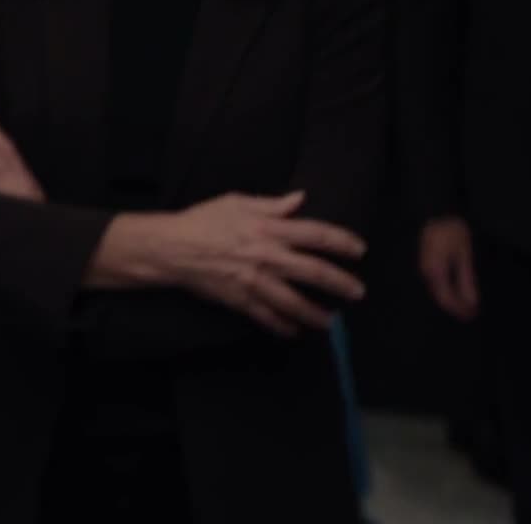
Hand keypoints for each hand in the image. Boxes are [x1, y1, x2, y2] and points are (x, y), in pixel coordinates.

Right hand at [95, 192, 367, 336]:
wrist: (171, 248)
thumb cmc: (202, 220)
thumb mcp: (236, 202)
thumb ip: (271, 204)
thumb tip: (299, 200)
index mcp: (267, 228)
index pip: (315, 235)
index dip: (342, 242)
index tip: (359, 250)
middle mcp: (266, 256)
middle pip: (313, 272)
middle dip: (340, 283)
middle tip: (358, 292)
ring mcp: (254, 281)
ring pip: (294, 302)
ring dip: (316, 314)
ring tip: (331, 322)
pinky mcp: (239, 299)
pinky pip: (266, 317)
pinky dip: (282, 326)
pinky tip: (294, 332)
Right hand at [419, 216, 478, 320]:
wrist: (432, 212)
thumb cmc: (451, 231)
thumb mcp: (463, 254)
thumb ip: (466, 279)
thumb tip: (471, 302)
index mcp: (435, 272)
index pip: (446, 299)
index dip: (459, 310)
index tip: (472, 315)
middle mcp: (425, 274)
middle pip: (439, 298)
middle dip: (455, 307)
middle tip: (471, 313)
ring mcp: (421, 269)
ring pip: (435, 292)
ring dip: (450, 300)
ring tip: (464, 304)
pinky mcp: (422, 265)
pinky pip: (433, 284)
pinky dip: (444, 291)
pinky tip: (453, 291)